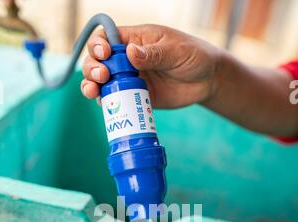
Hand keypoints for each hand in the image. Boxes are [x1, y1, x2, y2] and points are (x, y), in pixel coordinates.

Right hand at [81, 24, 220, 108]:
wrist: (207, 81)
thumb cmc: (194, 56)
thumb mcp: (176, 50)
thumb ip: (154, 53)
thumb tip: (130, 53)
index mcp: (135, 39)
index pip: (106, 37)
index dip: (98, 45)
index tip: (104, 54)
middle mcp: (127, 59)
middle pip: (98, 61)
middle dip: (92, 68)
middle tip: (102, 77)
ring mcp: (130, 79)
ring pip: (102, 82)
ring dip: (92, 86)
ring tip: (93, 92)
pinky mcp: (135, 98)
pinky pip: (116, 101)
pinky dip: (107, 104)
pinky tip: (104, 106)